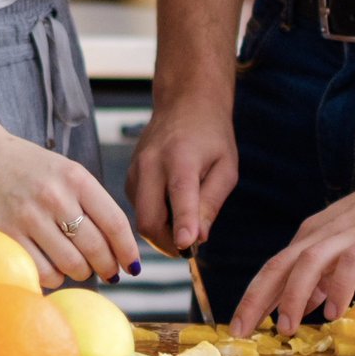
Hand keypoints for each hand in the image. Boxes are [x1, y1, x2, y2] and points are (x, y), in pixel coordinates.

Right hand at [0, 134, 142, 289]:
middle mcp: (54, 196)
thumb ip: (92, 202)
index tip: (131, 265)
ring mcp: (29, 216)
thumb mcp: (67, 171)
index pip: (114, 223)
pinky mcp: (7, 233)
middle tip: (109, 273)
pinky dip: (55, 277)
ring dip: (82, 273)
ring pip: (72, 264)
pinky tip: (54, 268)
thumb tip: (118, 248)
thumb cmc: (30, 168)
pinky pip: (43, 271)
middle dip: (108, 267)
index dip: (127, 250)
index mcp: (75, 177)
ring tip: (80, 268)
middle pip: (96, 248)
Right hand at [127, 97, 238, 254]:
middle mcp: (150, 164)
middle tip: (187, 251)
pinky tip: (170, 209)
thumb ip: (211, 203)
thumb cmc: (211, 137)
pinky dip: (153, 217)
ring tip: (181, 227)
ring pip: (140, 217)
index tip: (185, 248)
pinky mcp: (128, 176)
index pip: (180, 197)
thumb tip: (198, 238)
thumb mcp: (226, 169)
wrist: (183, 104)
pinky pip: (137, 208)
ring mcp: (134, 170)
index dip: (182, 224)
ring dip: (160, 232)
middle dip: (167, 243)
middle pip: (148, 218)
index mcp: (181, 159)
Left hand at [231, 190, 354, 337]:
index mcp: (309, 239)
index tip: (237, 325)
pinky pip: (349, 264)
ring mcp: (343, 236)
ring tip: (285, 328)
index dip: (253, 298)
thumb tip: (300, 307)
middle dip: (254, 299)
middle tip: (240, 330)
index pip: (272, 270)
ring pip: (306, 264)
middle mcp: (318, 235)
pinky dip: (338, 288)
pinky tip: (332, 313)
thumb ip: (321, 278)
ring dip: (292, 297)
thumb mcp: (340, 250)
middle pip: (276, 266)